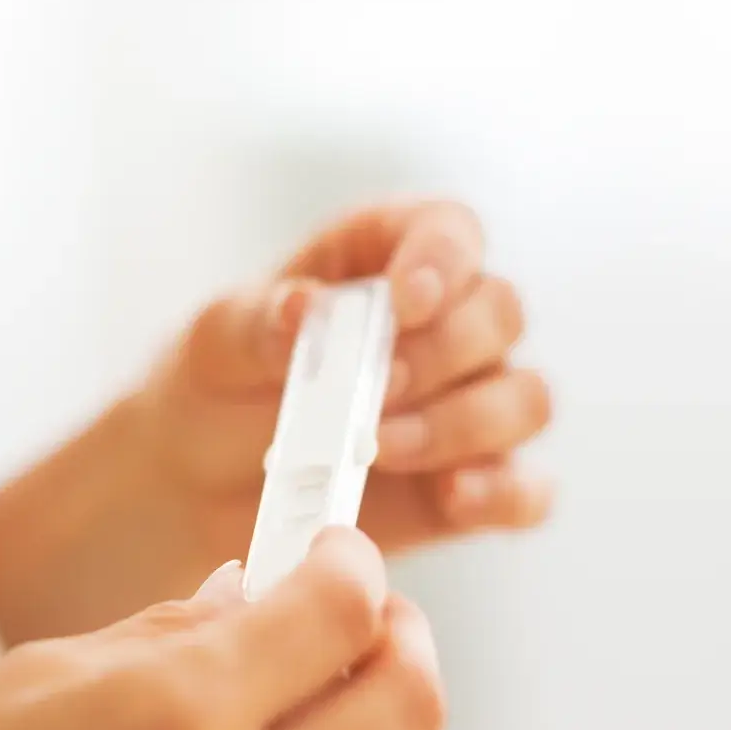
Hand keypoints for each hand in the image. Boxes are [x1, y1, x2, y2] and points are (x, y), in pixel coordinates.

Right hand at [0, 529, 443, 729]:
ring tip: (287, 693)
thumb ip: (175, 630)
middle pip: (410, 703)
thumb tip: (257, 592)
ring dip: (355, 716)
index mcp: (181, 710)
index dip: (355, 563)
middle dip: (399, 640)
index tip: (338, 551)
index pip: (342, 610)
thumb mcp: (55, 673)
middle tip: (359, 614)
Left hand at [137, 198, 554, 565]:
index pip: (451, 231)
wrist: (203, 480)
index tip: (407, 300)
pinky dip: (501, 495)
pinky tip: (449, 499)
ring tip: (378, 449)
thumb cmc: (222, 384)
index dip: (445, 258)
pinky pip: (527, 491)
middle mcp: (449, 324)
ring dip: (462, 425)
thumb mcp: (216, 342)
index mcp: (389, 258)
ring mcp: (472, 405)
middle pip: (500, 313)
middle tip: (375, 390)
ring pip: (525, 399)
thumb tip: (303, 307)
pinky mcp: (476, 485)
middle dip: (442, 353)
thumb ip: (258, 322)